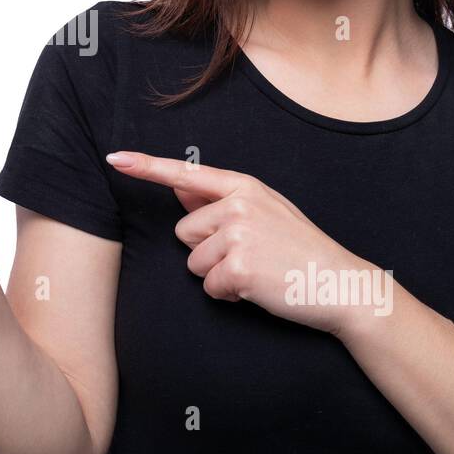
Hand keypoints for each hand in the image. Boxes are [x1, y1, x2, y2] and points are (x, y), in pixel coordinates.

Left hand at [104, 151, 378, 334]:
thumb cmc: (299, 249)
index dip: (146, 166)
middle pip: (184, 232)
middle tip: (250, 257)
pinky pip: (210, 287)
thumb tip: (179, 186)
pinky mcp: (238, 267)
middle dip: (208, 251)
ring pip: (194, 263)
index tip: (114, 157)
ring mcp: (238, 234)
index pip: (186, 173)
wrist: (339, 284)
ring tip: (256, 271)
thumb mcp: (264, 212)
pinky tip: (258, 288)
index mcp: (244, 186)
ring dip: (218, 275)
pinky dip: (229, 295)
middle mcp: (238, 204)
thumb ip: (219, 199)